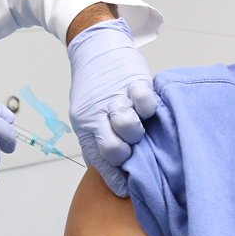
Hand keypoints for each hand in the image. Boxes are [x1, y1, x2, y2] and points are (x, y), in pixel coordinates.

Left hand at [67, 18, 157, 197]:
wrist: (93, 46)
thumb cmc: (93, 84)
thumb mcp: (85, 113)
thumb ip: (96, 138)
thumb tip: (112, 170)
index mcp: (85, 124)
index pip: (99, 160)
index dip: (115, 178)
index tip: (127, 190)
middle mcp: (98, 114)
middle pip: (114, 149)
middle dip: (126, 155)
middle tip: (133, 149)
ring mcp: (117, 98)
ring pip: (129, 127)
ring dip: (137, 131)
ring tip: (140, 126)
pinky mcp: (134, 82)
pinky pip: (145, 102)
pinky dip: (149, 107)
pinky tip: (148, 107)